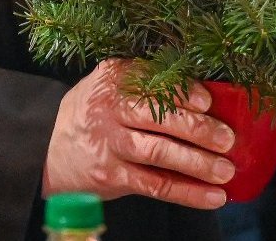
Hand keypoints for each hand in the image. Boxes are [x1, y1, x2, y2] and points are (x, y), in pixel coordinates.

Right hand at [42, 60, 235, 208]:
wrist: (48, 148)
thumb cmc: (95, 111)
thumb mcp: (111, 83)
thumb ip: (148, 81)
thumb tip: (208, 96)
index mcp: (114, 79)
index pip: (153, 81)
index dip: (182, 91)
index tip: (207, 101)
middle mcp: (111, 109)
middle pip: (159, 118)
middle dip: (197, 129)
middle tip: (227, 139)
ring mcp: (111, 145)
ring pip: (160, 153)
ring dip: (197, 164)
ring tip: (225, 171)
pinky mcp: (113, 177)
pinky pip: (156, 185)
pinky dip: (188, 193)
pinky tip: (213, 197)